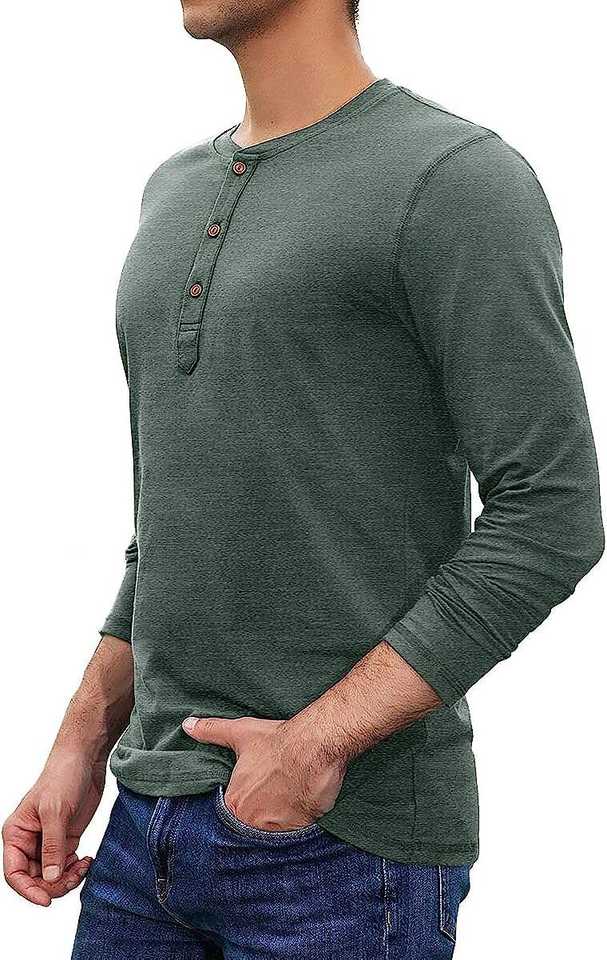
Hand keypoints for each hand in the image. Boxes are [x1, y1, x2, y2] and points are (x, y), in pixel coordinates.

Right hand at [2, 750, 104, 905]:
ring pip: (52, 876)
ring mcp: (49, 841)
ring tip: (83, 867)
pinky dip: (76, 870)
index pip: (14, 873)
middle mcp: (29, 841)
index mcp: (17, 833)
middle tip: (74, 877)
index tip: (46, 900)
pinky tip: (87, 861)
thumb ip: (53, 846)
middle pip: (35, 879)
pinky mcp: (66, 839)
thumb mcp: (55, 811)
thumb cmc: (63, 776)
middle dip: (54, 885)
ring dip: (68, 879)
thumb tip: (50, 878)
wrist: (85, 760)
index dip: (28, 891)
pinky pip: (67, 866)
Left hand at [182, 715, 344, 830]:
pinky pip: (293, 832)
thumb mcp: (240, 733)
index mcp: (234, 802)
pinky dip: (296, 820)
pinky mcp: (299, 830)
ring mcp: (275, 828)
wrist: (315, 746)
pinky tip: (299, 803)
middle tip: (273, 791)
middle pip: (252, 822)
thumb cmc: (277, 740)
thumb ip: (211, 731)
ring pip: (272, 829)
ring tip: (286, 796)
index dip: (245, 799)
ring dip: (278, 817)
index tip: (256, 788)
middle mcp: (250, 821)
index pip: (232, 810)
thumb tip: (187, 726)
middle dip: (260, 810)